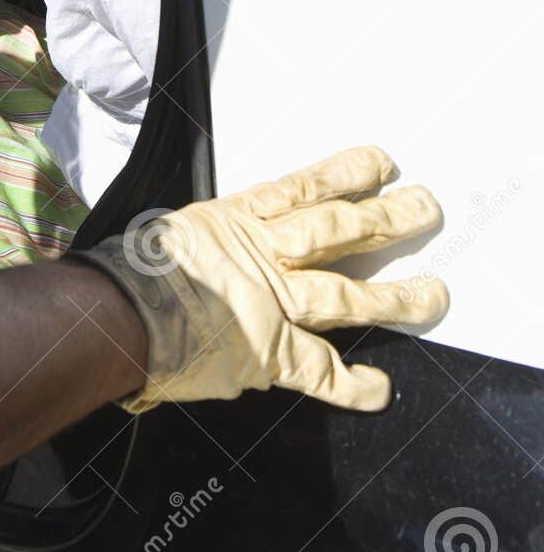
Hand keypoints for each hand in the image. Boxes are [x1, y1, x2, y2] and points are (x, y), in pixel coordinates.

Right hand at [84, 144, 448, 412]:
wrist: (117, 313)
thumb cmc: (132, 271)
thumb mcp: (170, 232)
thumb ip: (200, 241)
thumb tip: (198, 248)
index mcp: (236, 218)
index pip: (304, 187)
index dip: (347, 173)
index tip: (381, 163)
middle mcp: (263, 254)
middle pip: (338, 230)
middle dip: (387, 218)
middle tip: (425, 207)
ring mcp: (271, 303)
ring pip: (345, 295)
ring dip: (394, 298)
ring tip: (434, 295)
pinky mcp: (268, 352)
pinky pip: (319, 371)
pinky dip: (351, 385)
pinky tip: (379, 388)